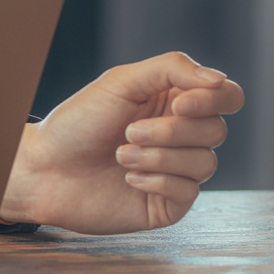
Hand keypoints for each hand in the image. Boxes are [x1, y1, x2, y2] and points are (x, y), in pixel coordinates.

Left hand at [0, 52, 242, 234]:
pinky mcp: (168, 204)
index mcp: (176, 102)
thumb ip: (173, 69)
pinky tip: (128, 177)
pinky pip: (189, 191)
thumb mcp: (122, 81)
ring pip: (205, 162)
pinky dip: (157, 180)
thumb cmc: (79, 121)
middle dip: (172, 131)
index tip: (179, 105)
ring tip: (121, 154)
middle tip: (129, 132)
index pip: (227, 97)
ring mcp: (178, 171)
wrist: (45, 168)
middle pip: (216, 130)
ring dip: (159, 157)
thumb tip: (219, 80)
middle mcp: (183, 136)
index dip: (213, 100)